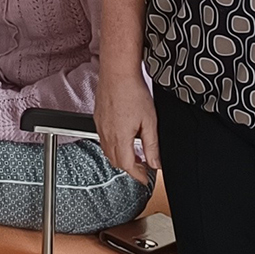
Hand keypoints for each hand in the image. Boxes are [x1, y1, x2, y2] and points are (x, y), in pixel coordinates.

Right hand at [95, 67, 158, 184]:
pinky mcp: (98, 119)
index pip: (127, 165)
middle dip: (130, 168)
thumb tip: (156, 163)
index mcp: (120, 138)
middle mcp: (106, 134)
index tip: (146, 179)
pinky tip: (123, 139)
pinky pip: (103, 140)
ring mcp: (100, 127)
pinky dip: (113, 146)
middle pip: (116, 161)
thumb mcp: (150, 122)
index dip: (138, 175)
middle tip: (143, 168)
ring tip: (135, 155)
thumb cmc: (133, 92)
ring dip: (121, 157)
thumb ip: (152, 145)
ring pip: (108, 151)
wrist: (117, 74)